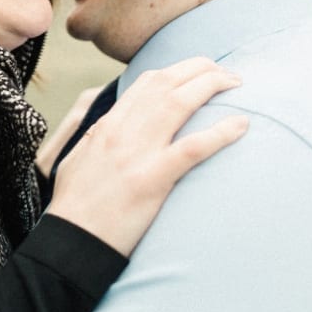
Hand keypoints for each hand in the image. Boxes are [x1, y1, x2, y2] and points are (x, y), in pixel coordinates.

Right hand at [47, 57, 247, 257]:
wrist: (70, 241)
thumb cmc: (74, 207)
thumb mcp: (79, 160)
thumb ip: (98, 137)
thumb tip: (110, 124)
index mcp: (108, 126)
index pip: (147, 82)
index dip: (180, 70)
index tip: (201, 72)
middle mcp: (122, 131)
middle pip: (167, 82)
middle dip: (202, 69)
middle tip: (228, 74)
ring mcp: (137, 154)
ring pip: (180, 102)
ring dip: (213, 86)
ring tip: (238, 85)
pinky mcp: (152, 180)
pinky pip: (193, 148)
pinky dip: (220, 133)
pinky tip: (241, 125)